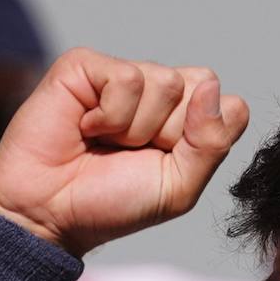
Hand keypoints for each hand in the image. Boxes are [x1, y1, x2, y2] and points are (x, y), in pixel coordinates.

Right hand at [0, 48, 249, 255]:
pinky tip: (86, 129)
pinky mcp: (87, 66)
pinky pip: (127, 79)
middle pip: (200, 86)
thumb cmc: (110, 204)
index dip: (202, 140)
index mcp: (186, 120)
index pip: (229, 106)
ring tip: (107, 143)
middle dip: (170, 133)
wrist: (50, 213)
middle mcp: (158, 93)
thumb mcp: (178, 189)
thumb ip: (212, 144)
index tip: (165, 164)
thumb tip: (213, 89)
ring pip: (166, 81)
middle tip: (132, 155)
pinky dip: (109, 117)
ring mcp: (122, 77)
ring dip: (136, 128)